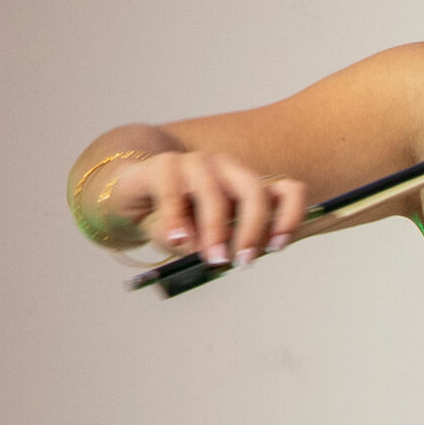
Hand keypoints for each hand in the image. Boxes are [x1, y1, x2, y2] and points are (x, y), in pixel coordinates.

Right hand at [100, 150, 308, 266]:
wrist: (133, 196)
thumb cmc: (179, 220)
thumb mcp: (206, 240)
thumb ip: (222, 246)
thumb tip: (226, 258)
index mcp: (248, 186)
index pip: (288, 191)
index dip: (290, 216)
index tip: (277, 246)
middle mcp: (229, 170)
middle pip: (254, 191)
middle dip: (251, 230)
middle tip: (242, 260)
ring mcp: (197, 163)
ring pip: (214, 193)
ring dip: (215, 230)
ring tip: (212, 257)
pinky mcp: (164, 165)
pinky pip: (173, 192)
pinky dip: (177, 219)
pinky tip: (177, 240)